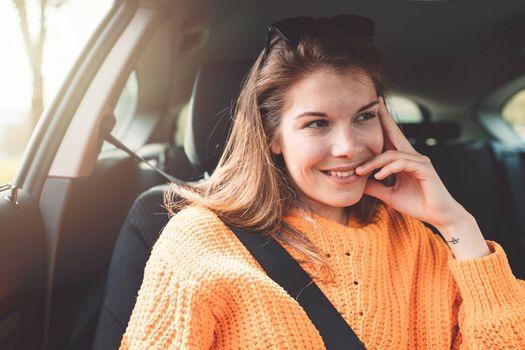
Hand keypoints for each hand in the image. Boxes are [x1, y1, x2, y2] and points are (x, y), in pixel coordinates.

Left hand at [355, 97, 465, 229]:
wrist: (439, 216)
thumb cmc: (417, 204)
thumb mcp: (389, 195)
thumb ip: (375, 187)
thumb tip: (357, 183)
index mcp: (405, 160)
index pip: (390, 139)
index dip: (382, 124)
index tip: (372, 111)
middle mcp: (413, 156)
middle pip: (395, 133)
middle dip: (384, 119)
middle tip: (374, 105)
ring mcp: (420, 161)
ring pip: (392, 154)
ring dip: (373, 162)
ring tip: (359, 172)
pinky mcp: (425, 170)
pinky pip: (401, 164)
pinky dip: (387, 169)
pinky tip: (377, 176)